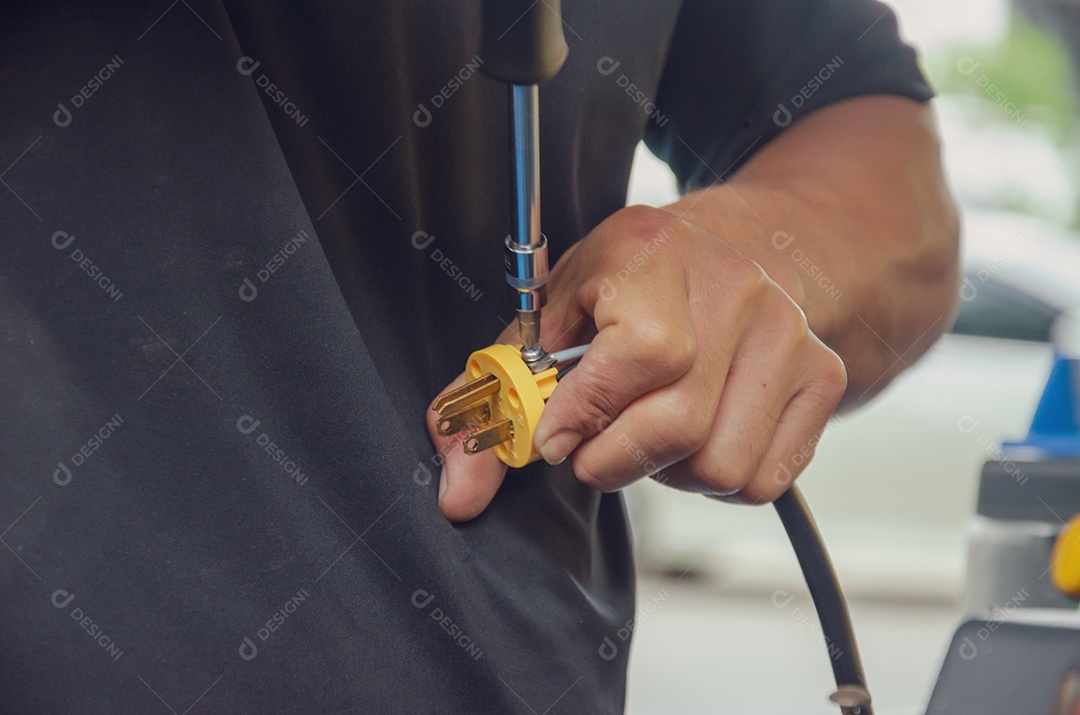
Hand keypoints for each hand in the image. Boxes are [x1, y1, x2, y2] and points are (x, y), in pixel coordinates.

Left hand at [427, 204, 846, 521]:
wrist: (742, 245)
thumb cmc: (631, 284)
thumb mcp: (552, 315)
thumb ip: (496, 399)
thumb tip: (458, 493)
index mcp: (654, 254)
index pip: (638, 358)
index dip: (588, 416)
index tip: (556, 439)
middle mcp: (735, 288)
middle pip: (679, 426)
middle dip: (614, 459)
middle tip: (594, 446)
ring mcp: (788, 334)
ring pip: (722, 465)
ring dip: (669, 472)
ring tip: (651, 433)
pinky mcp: (823, 376)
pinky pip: (764, 480)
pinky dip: (717, 481)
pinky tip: (697, 439)